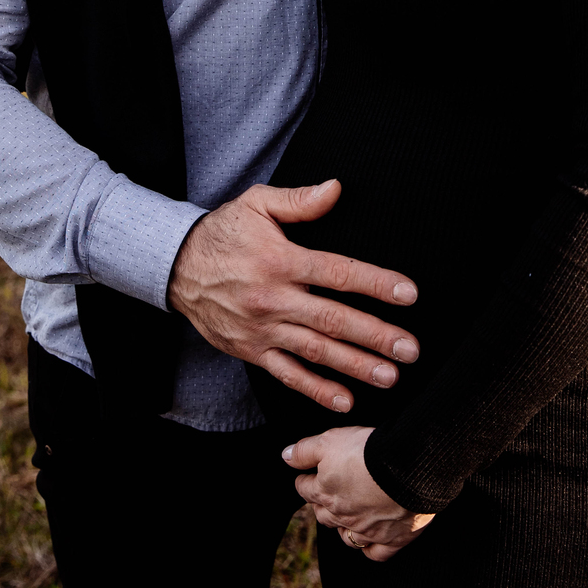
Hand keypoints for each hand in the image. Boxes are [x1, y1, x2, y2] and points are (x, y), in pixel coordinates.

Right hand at [167, 179, 419, 412]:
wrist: (176, 267)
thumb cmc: (223, 232)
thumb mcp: (256, 204)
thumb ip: (298, 201)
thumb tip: (336, 188)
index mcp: (281, 261)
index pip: (337, 273)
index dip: (375, 283)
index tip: (408, 294)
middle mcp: (274, 298)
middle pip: (333, 319)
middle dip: (375, 336)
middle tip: (410, 349)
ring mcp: (262, 329)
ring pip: (315, 351)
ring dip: (354, 366)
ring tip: (390, 376)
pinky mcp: (252, 350)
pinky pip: (287, 375)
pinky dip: (316, 389)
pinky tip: (344, 399)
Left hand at [283, 426, 434, 560]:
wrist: (409, 469)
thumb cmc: (369, 452)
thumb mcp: (330, 440)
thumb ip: (305, 450)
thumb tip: (286, 457)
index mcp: (325, 492)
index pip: (305, 489)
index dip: (304, 480)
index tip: (305, 476)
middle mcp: (342, 516)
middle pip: (323, 515)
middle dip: (321, 504)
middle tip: (326, 493)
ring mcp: (366, 530)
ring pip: (347, 536)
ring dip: (343, 527)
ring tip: (347, 516)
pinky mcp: (391, 539)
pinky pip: (375, 553)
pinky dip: (371, 548)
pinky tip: (370, 540)